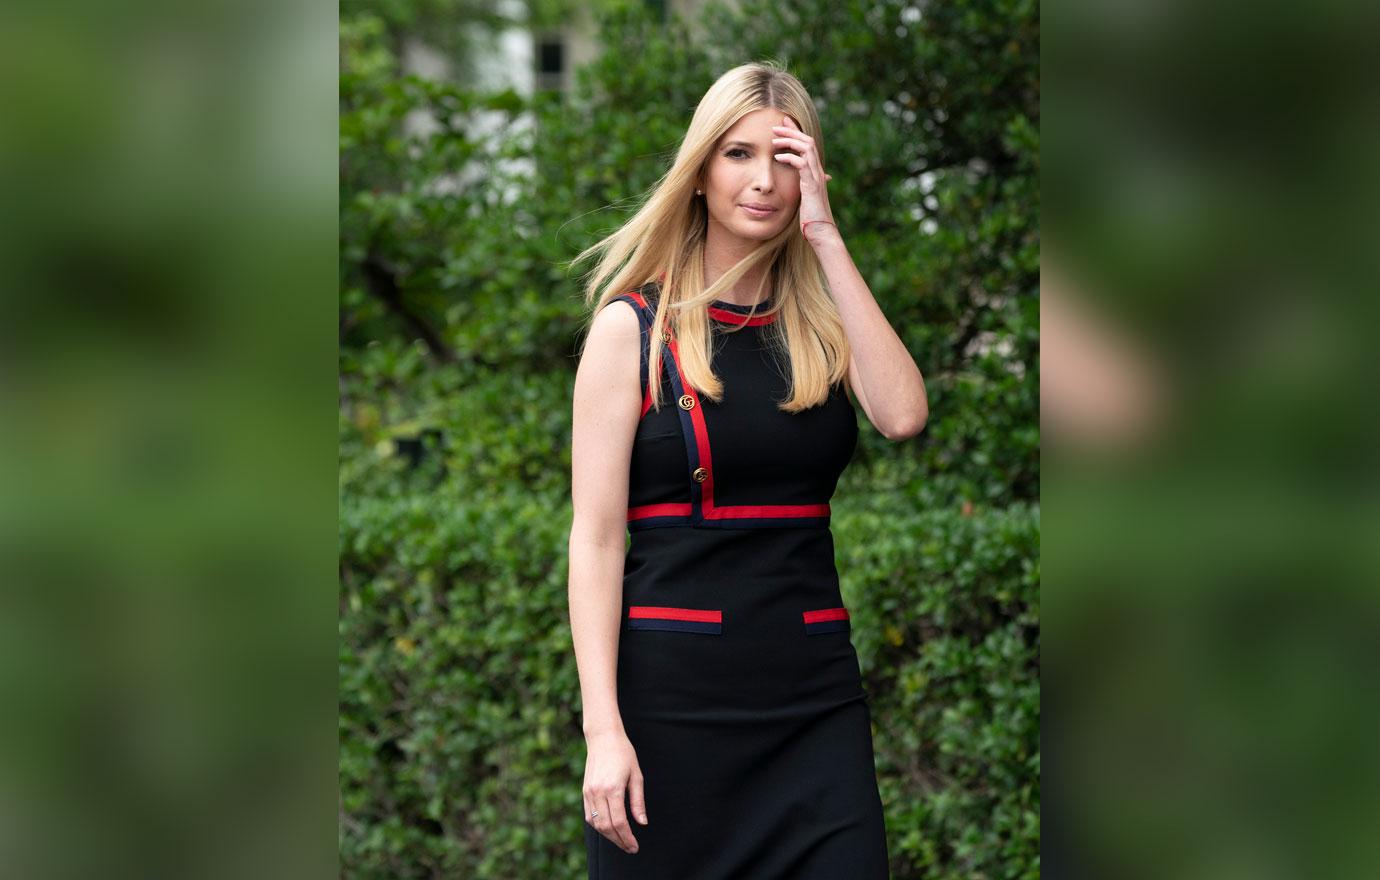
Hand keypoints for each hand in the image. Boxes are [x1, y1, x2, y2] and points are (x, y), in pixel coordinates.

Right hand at [583, 730, 647, 853]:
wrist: (603, 737)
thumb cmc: (623, 753)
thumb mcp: (636, 776)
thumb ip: (638, 801)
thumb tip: (642, 823)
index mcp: (613, 788)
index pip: (619, 822)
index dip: (627, 838)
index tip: (635, 846)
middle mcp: (598, 792)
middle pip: (607, 827)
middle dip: (619, 841)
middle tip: (630, 848)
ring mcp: (589, 792)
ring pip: (597, 824)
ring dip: (609, 836)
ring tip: (621, 840)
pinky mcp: (585, 791)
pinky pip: (590, 816)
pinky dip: (599, 826)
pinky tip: (609, 829)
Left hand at [772, 116, 835, 239]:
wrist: (821, 232)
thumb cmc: (811, 218)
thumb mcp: (803, 198)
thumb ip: (800, 188)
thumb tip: (793, 185)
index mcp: (815, 173)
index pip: (807, 146)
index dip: (796, 133)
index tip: (783, 124)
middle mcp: (817, 172)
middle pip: (808, 141)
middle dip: (792, 131)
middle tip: (776, 126)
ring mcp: (816, 177)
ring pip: (807, 148)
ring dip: (790, 140)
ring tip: (775, 139)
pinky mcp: (811, 185)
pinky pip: (802, 164)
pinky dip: (790, 158)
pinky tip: (778, 158)